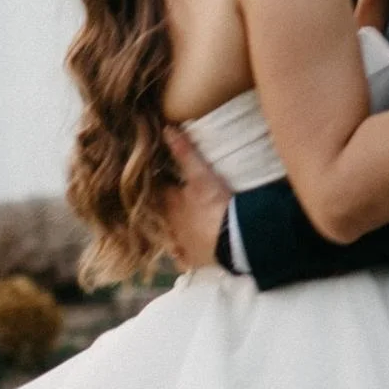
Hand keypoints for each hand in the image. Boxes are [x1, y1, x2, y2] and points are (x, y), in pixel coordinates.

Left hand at [160, 128, 233, 269]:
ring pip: (168, 238)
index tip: (154, 178)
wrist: (234, 240)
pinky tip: (182, 255)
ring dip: (169, 232)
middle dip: (160, 209)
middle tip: (164, 201)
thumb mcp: (201, 175)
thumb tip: (167, 129)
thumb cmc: (216, 205)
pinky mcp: (194, 259)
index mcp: (170, 205)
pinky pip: (183, 259)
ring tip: (173, 226)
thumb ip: (184, 152)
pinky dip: (181, 256)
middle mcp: (171, 226)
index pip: (156, 192)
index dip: (155, 185)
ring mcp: (181, 245)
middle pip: (161, 215)